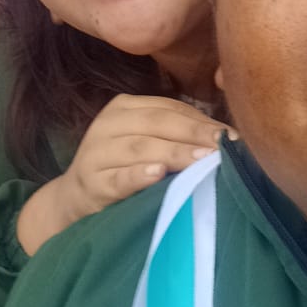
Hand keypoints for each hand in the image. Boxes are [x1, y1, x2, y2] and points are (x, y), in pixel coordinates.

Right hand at [16, 95, 229, 255]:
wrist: (74, 199)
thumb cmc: (121, 168)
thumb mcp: (144, 143)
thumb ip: (174, 136)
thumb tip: (227, 138)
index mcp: (124, 108)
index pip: (168, 108)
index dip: (201, 120)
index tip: (232, 136)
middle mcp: (108, 124)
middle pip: (156, 123)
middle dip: (194, 133)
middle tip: (224, 146)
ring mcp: (96, 153)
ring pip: (140, 147)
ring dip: (175, 153)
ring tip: (203, 160)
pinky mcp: (91, 183)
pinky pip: (118, 177)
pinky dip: (139, 175)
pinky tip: (158, 175)